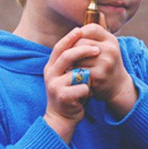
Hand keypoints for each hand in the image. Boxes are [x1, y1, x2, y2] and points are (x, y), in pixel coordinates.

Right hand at [43, 27, 95, 142]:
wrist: (61, 118)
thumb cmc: (68, 94)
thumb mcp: (66, 76)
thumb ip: (70, 62)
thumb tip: (81, 41)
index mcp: (50, 66)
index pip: (59, 48)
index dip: (69, 38)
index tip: (80, 30)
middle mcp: (50, 74)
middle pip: (66, 56)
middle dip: (83, 50)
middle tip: (97, 49)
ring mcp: (54, 85)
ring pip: (77, 72)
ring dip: (88, 77)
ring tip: (91, 81)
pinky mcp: (62, 96)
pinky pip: (82, 87)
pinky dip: (88, 91)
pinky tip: (86, 96)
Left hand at [73, 22, 137, 118]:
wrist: (118, 87)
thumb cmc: (108, 62)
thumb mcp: (108, 44)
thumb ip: (101, 28)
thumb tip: (97, 9)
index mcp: (111, 39)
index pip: (90, 28)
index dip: (79, 34)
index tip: (75, 42)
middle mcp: (110, 49)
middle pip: (80, 42)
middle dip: (72, 49)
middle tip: (70, 56)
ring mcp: (106, 62)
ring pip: (77, 57)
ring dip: (71, 62)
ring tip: (72, 65)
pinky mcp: (99, 75)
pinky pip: (78, 70)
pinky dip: (74, 72)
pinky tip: (75, 74)